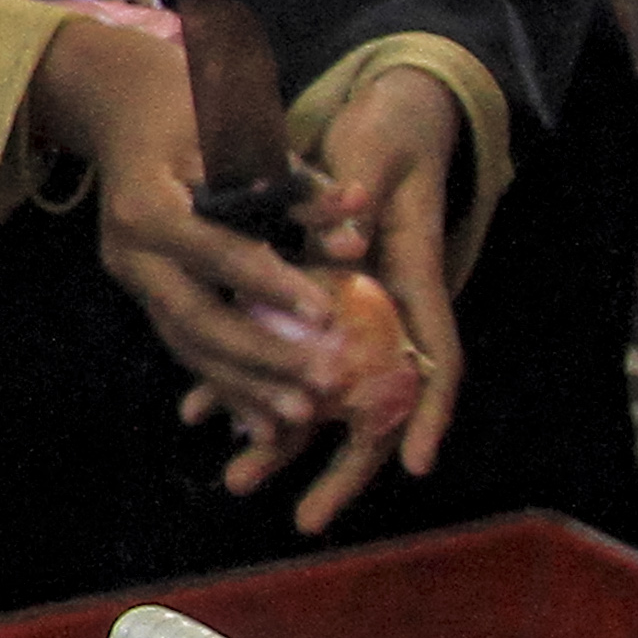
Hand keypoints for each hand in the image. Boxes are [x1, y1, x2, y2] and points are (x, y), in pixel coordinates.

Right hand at [22, 16, 339, 445]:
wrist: (116, 103)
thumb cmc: (185, 105)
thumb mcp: (236, 128)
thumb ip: (295, 181)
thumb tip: (355, 221)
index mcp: (146, 203)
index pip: (213, 251)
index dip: (270, 283)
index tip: (328, 314)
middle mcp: (128, 249)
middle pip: (194, 317)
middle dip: (261, 357)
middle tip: (323, 384)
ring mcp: (130, 277)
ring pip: (186, 344)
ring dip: (244, 386)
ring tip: (299, 420)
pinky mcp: (143, 292)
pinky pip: (184, 346)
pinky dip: (225, 384)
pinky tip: (263, 419)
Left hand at [271, 66, 465, 535]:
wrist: (389, 118)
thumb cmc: (386, 142)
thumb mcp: (370, 163)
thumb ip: (348, 206)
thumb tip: (343, 243)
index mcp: (415, 286)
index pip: (437, 362)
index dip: (429, 413)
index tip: (418, 464)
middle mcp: (388, 314)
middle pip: (372, 404)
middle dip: (341, 463)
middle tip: (306, 518)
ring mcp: (354, 316)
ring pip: (318, 389)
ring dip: (277, 431)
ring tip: (237, 478)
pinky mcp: (319, 306)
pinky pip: (283, 356)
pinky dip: (245, 380)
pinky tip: (201, 413)